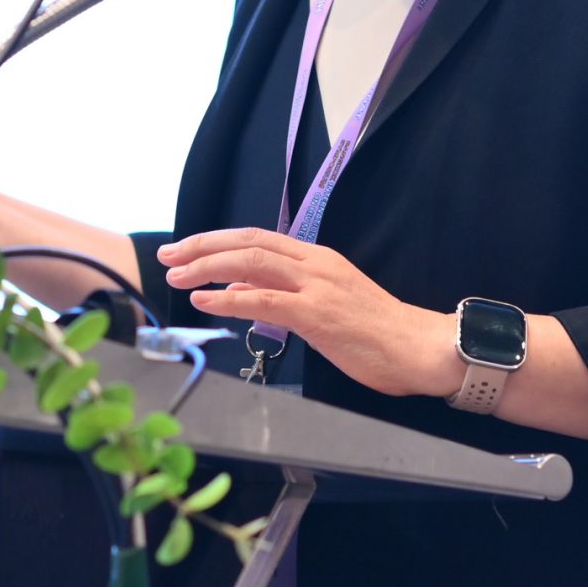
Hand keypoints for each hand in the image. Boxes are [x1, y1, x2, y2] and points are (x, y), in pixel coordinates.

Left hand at [160, 228, 459, 400]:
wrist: (419, 348)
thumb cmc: (376, 332)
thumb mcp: (324, 304)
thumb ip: (283, 294)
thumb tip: (239, 288)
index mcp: (316, 258)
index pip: (257, 237)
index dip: (216, 240)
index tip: (185, 249)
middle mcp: (314, 264)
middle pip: (248, 242)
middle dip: (202, 247)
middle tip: (168, 256)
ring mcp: (316, 287)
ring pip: (252, 262)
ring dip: (207, 267)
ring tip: (177, 275)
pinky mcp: (318, 314)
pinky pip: (264, 300)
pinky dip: (229, 297)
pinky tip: (205, 299)